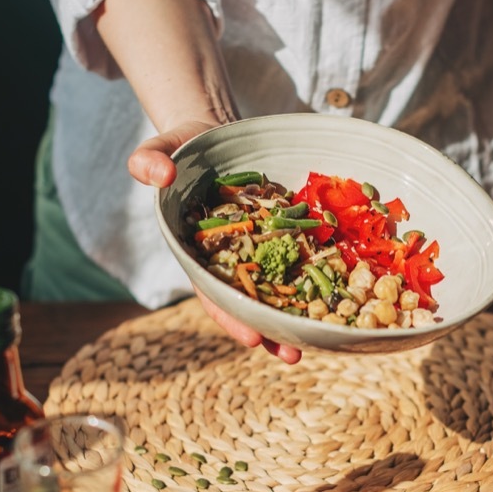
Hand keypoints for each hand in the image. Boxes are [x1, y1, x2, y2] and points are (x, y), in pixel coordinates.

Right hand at [128, 121, 302, 364]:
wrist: (217, 136)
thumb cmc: (186, 145)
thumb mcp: (165, 147)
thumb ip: (151, 160)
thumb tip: (156, 174)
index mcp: (197, 250)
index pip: (212, 290)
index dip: (230, 315)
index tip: (250, 336)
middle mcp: (231, 256)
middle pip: (250, 301)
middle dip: (270, 331)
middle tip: (292, 355)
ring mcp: (260, 247)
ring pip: (280, 287)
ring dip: (298, 315)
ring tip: (323, 339)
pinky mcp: (285, 231)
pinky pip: (304, 255)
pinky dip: (320, 276)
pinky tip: (341, 294)